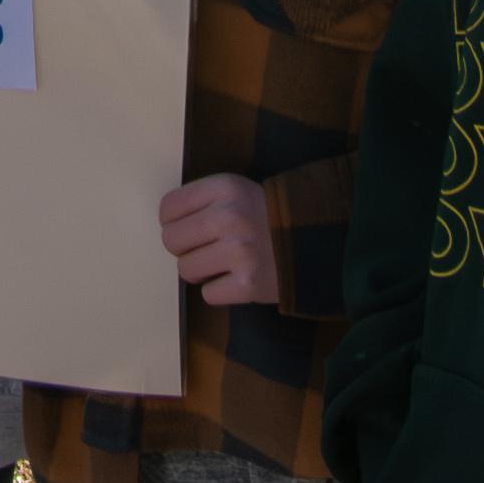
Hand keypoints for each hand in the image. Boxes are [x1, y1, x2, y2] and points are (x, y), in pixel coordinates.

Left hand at [161, 172, 275, 306]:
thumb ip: (202, 201)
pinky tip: (237, 278)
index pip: (168, 208)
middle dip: (184, 247)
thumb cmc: (267, 214)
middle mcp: (228, 217)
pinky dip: (220, 290)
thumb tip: (166, 226)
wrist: (317, 239)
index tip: (190, 226)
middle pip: (171, 241)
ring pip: (185, 270)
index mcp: (224, 188)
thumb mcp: (236, 191)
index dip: (174, 221)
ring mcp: (239, 252)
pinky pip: (208, 294)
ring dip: (201, 271)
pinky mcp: (248, 285)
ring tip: (223, 263)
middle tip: (206, 247)